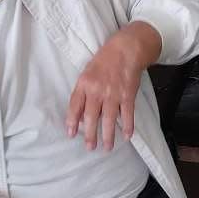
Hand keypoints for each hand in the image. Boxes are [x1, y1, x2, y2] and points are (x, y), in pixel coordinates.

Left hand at [66, 22, 161, 150]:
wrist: (126, 50)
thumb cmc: (104, 61)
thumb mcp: (87, 73)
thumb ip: (82, 92)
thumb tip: (79, 114)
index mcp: (84, 84)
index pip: (75, 106)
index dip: (72, 121)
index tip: (71, 134)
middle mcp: (97, 90)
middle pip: (91, 117)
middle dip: (90, 135)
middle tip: (90, 147)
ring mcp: (113, 94)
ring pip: (109, 119)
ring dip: (108, 136)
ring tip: (107, 148)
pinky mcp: (128, 95)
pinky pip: (127, 114)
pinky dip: (128, 126)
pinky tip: (126, 136)